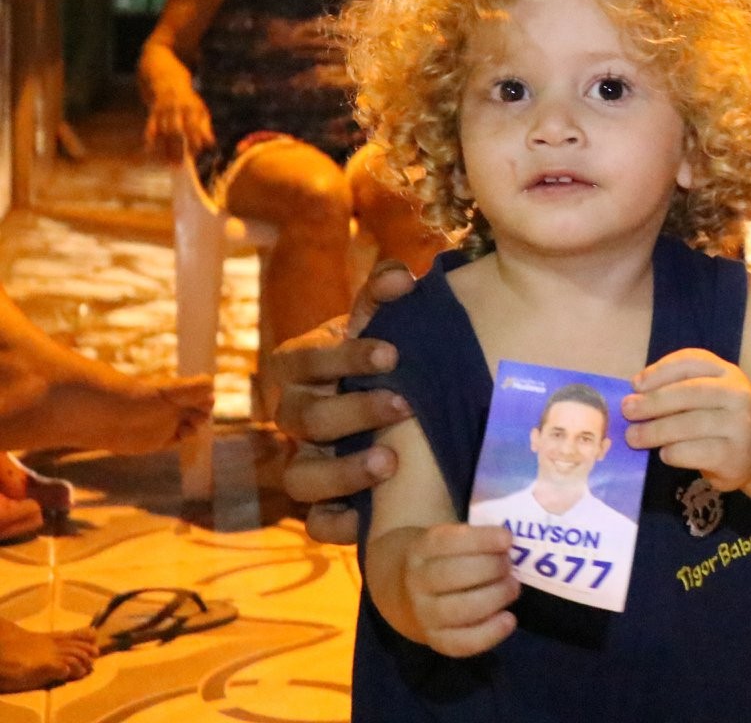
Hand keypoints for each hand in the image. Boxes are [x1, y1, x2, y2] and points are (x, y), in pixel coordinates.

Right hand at [143, 86, 213, 159]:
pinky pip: (149, 129)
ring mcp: (163, 112)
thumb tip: (210, 145)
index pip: (193, 128)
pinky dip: (149, 141)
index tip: (195, 155)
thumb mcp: (200, 111)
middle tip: (177, 166)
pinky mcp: (152, 114)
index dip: (194, 141)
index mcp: (191, 109)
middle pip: (176, 132)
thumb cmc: (188, 102)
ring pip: (161, 133)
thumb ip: (205, 128)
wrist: (167, 83)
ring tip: (164, 164)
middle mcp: (176, 110)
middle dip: (176, 149)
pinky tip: (150, 152)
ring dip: (162, 148)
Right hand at [272, 259, 417, 542]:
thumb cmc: (383, 353)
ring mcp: (305, 460)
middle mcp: (294, 416)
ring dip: (342, 472)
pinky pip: (314, 523)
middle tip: (405, 405)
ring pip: (300, 477)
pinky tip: (366, 520)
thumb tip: (401, 277)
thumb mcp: (382, 321)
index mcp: (301, 367)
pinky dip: (335, 524)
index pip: (303, 361)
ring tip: (390, 461)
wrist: (390, 397)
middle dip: (355, 411)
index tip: (393, 354)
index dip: (345, 358)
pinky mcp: (323, 502)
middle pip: (304, 419)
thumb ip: (386, 293)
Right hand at [405, 524, 518, 656]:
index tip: (507, 539)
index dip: (481, 540)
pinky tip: (509, 620)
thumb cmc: (445, 560)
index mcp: (421, 550)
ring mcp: (424, 614)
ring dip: (494, 597)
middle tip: (509, 566)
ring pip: (457, 610)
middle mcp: (417, 582)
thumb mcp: (450, 541)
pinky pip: (461, 642)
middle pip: (452, 575)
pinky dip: (489, 633)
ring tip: (512, 588)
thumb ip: (477, 539)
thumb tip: (512, 544)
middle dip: (490, 568)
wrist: (409, 595)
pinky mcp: (436, 640)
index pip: (447, 542)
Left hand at [623, 349, 750, 493]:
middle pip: (689, 392)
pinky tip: (664, 453)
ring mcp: (740, 425)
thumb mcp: (708, 395)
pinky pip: (695, 451)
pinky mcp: (734, 455)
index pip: (691, 362)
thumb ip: (678, 388)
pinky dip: (673, 452)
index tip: (635, 384)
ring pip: (690, 424)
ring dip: (655, 430)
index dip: (660, 370)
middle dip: (653, 402)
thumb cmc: (719, 420)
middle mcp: (738, 394)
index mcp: (728, 372)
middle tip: (628, 411)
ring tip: (633, 437)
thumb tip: (635, 394)